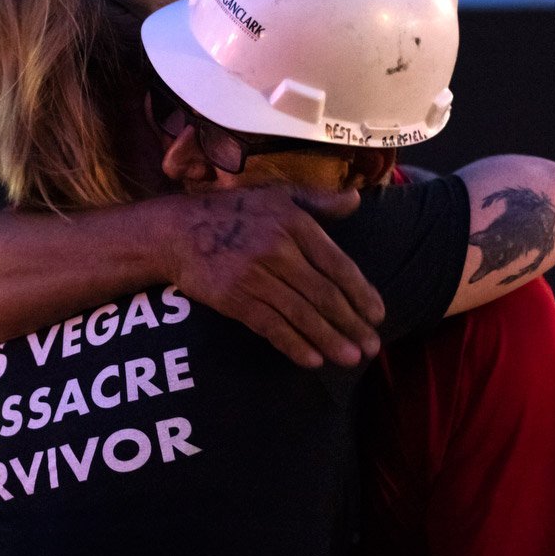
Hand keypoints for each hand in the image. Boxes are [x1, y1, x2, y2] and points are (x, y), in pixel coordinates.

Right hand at [158, 186, 383, 368]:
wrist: (177, 231)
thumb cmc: (232, 212)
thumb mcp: (276, 195)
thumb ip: (318, 201)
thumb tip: (356, 200)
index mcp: (294, 222)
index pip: (337, 264)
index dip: (361, 293)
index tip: (378, 315)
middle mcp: (277, 248)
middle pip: (324, 294)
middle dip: (352, 324)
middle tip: (372, 347)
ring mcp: (254, 275)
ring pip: (301, 314)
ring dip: (330, 340)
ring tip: (350, 359)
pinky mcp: (234, 298)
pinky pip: (270, 326)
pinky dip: (294, 345)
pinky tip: (312, 360)